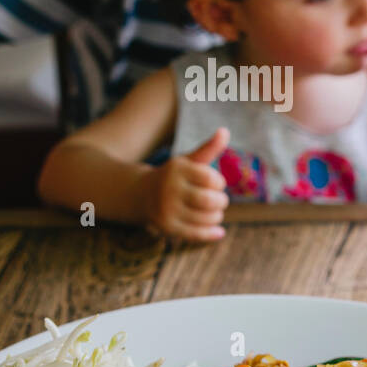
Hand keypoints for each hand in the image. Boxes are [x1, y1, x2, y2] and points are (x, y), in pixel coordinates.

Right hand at [140, 127, 230, 243]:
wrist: (142, 194)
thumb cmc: (174, 176)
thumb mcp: (188, 160)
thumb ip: (208, 148)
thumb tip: (225, 131)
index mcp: (178, 169)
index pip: (212, 179)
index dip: (219, 183)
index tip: (215, 184)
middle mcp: (170, 189)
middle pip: (209, 201)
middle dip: (221, 202)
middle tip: (220, 201)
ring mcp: (167, 209)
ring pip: (204, 218)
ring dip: (216, 216)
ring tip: (215, 213)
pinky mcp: (167, 227)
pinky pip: (195, 234)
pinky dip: (211, 234)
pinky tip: (219, 232)